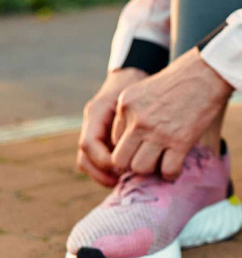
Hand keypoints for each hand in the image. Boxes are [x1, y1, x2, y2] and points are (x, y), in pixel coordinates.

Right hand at [77, 68, 148, 186]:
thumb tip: (140, 146)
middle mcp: (91, 125)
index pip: (89, 143)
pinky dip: (110, 172)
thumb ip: (136, 119)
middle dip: (102, 174)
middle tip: (125, 181)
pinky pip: (99, 162)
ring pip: (88, 163)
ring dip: (105, 177)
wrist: (134, 75)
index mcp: (96, 113)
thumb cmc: (140, 84)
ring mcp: (94, 133)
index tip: (123, 167)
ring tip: (126, 182)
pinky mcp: (102, 140)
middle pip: (85, 158)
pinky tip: (128, 176)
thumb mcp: (139, 98)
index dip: (103, 160)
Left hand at [110, 49, 232, 179]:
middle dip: (132, 164)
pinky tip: (175, 168)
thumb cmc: (181, 80)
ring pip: (140, 168)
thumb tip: (132, 140)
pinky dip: (170, 174)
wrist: (207, 73)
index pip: (113, 140)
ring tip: (161, 163)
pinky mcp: (180, 141)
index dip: (127, 147)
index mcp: (126, 105)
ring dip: (151, 170)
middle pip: (121, 159)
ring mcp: (158, 132)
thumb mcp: (145, 90)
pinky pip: (167, 170)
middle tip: (146, 161)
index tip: (141, 147)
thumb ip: (134, 112)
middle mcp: (138, 120)